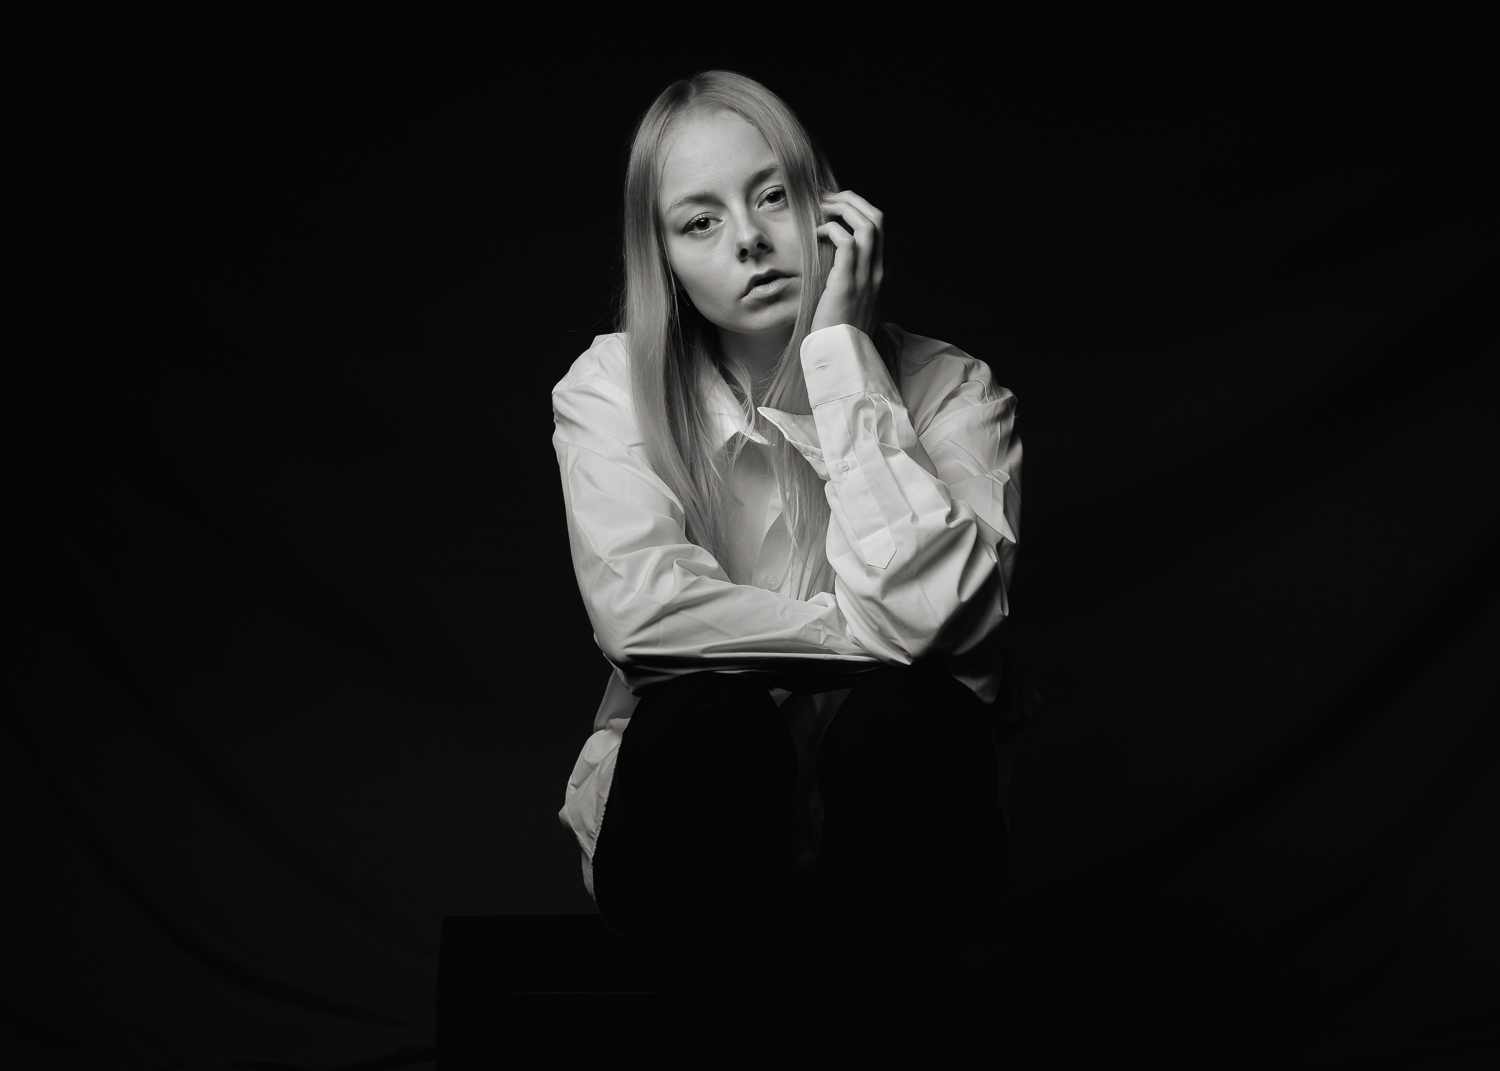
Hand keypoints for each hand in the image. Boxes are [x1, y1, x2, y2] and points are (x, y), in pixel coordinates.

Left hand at [811, 190, 883, 336]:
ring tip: (823, 209)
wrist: (841, 356)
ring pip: (867, 224)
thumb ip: (849, 280)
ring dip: (843, 208)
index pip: (880, 230)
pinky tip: (818, 234)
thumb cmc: (840, 330)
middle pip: (878, 218)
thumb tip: (831, 261)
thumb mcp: (851, 302)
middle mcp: (879, 272)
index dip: (859, 211)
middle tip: (828, 200)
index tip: (836, 209)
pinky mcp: (848, 282)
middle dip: (853, 200)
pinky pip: (847, 242)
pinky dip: (833, 230)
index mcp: (881, 274)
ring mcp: (867, 276)